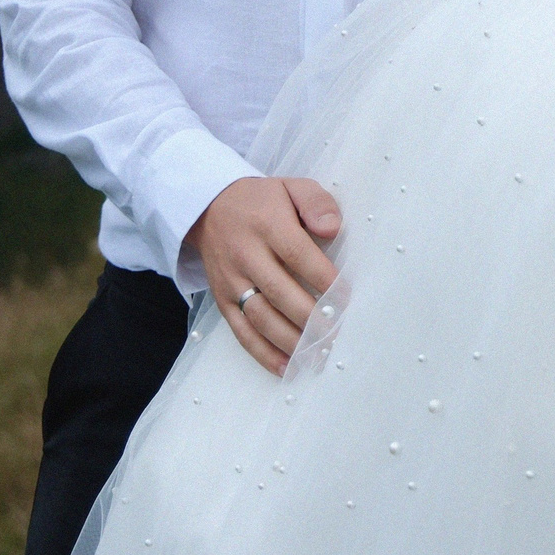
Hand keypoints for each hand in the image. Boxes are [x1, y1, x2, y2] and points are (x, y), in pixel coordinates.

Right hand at [190, 176, 341, 374]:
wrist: (208, 207)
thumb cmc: (261, 201)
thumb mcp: (291, 186)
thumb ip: (316, 202)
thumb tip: (332, 229)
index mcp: (266, 224)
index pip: (297, 254)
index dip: (323, 278)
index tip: (346, 298)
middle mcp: (245, 254)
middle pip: (279, 292)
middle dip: (310, 318)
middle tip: (337, 333)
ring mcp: (231, 281)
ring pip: (261, 317)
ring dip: (291, 341)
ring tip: (318, 354)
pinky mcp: (222, 300)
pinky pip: (241, 332)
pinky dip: (264, 354)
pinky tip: (288, 367)